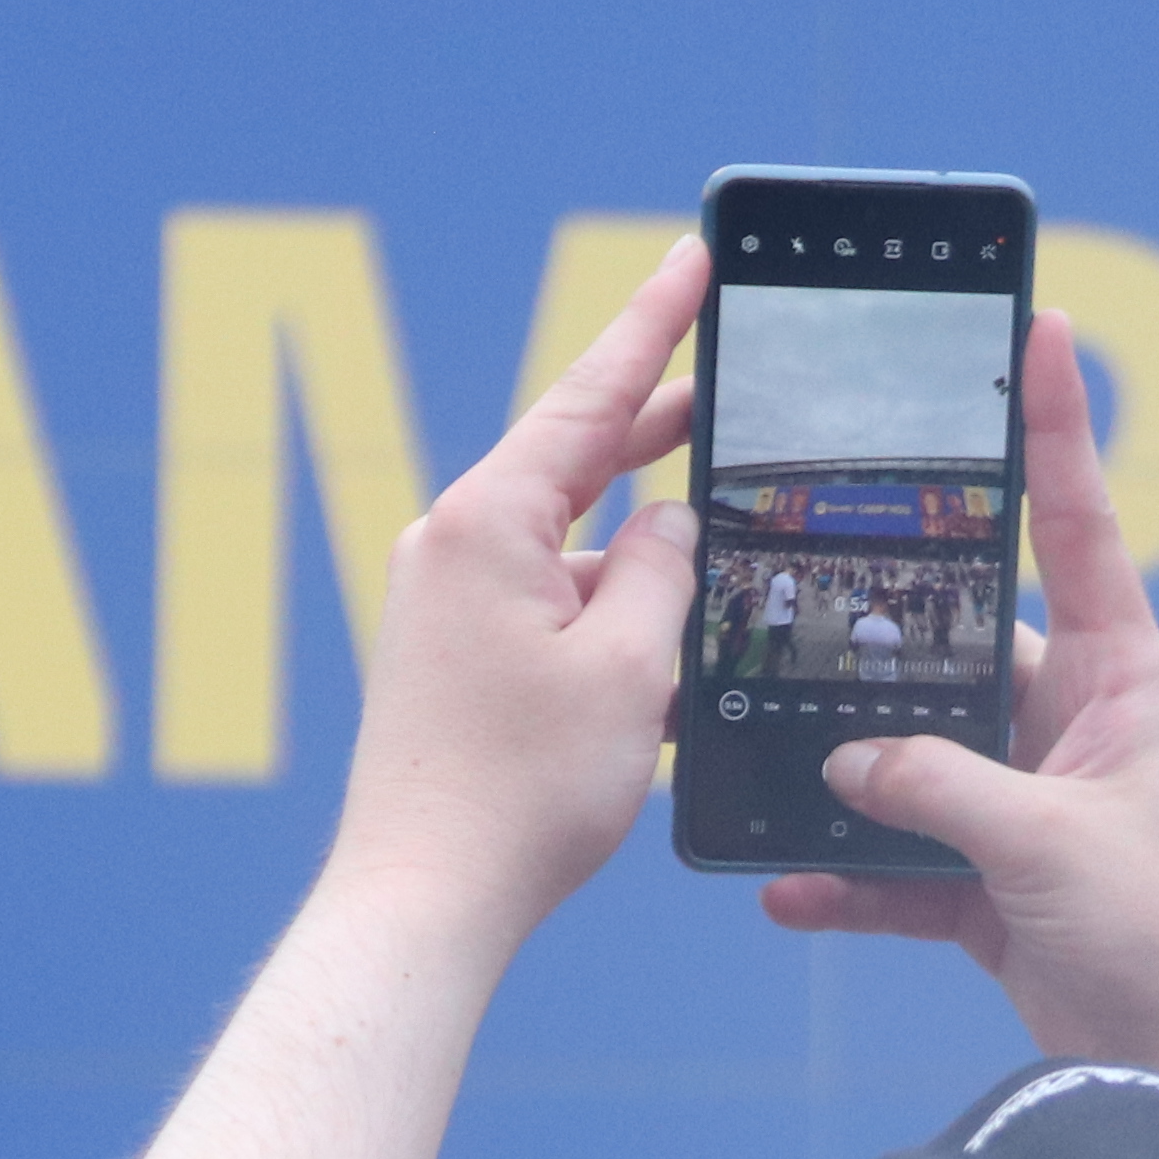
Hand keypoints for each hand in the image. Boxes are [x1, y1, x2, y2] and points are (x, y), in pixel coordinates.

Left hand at [325, 239, 704, 951]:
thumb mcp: (629, 666)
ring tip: (729, 556)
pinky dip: (614, 617)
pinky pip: (552, 607)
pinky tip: (675, 654)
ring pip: (575, 547)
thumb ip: (664, 570)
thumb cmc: (519, 791)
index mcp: (488, 523)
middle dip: (661, 427)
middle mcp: (453, 545)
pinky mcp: (453, 657)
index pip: (590, 396)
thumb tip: (671, 522)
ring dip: (648, 556)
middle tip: (733, 380)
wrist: (424, 901)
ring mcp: (447, 602)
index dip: (653, 324)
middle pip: (578, 458)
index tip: (692, 257)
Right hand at [761, 316, 1158, 1124]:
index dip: (1055, 428)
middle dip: (877, 633)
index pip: (1081, 524)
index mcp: (1123, 677)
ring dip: (846, 774)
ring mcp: (1028, 801)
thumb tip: (846, 756)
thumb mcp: (1047, 845)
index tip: (1043, 327)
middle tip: (791, 581)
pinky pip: (901, 859)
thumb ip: (939, 785)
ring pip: (912, 757)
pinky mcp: (994, 881)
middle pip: (957, 645)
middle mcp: (1073, 723)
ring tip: (762, 758)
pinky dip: (847, 877)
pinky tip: (786, 890)